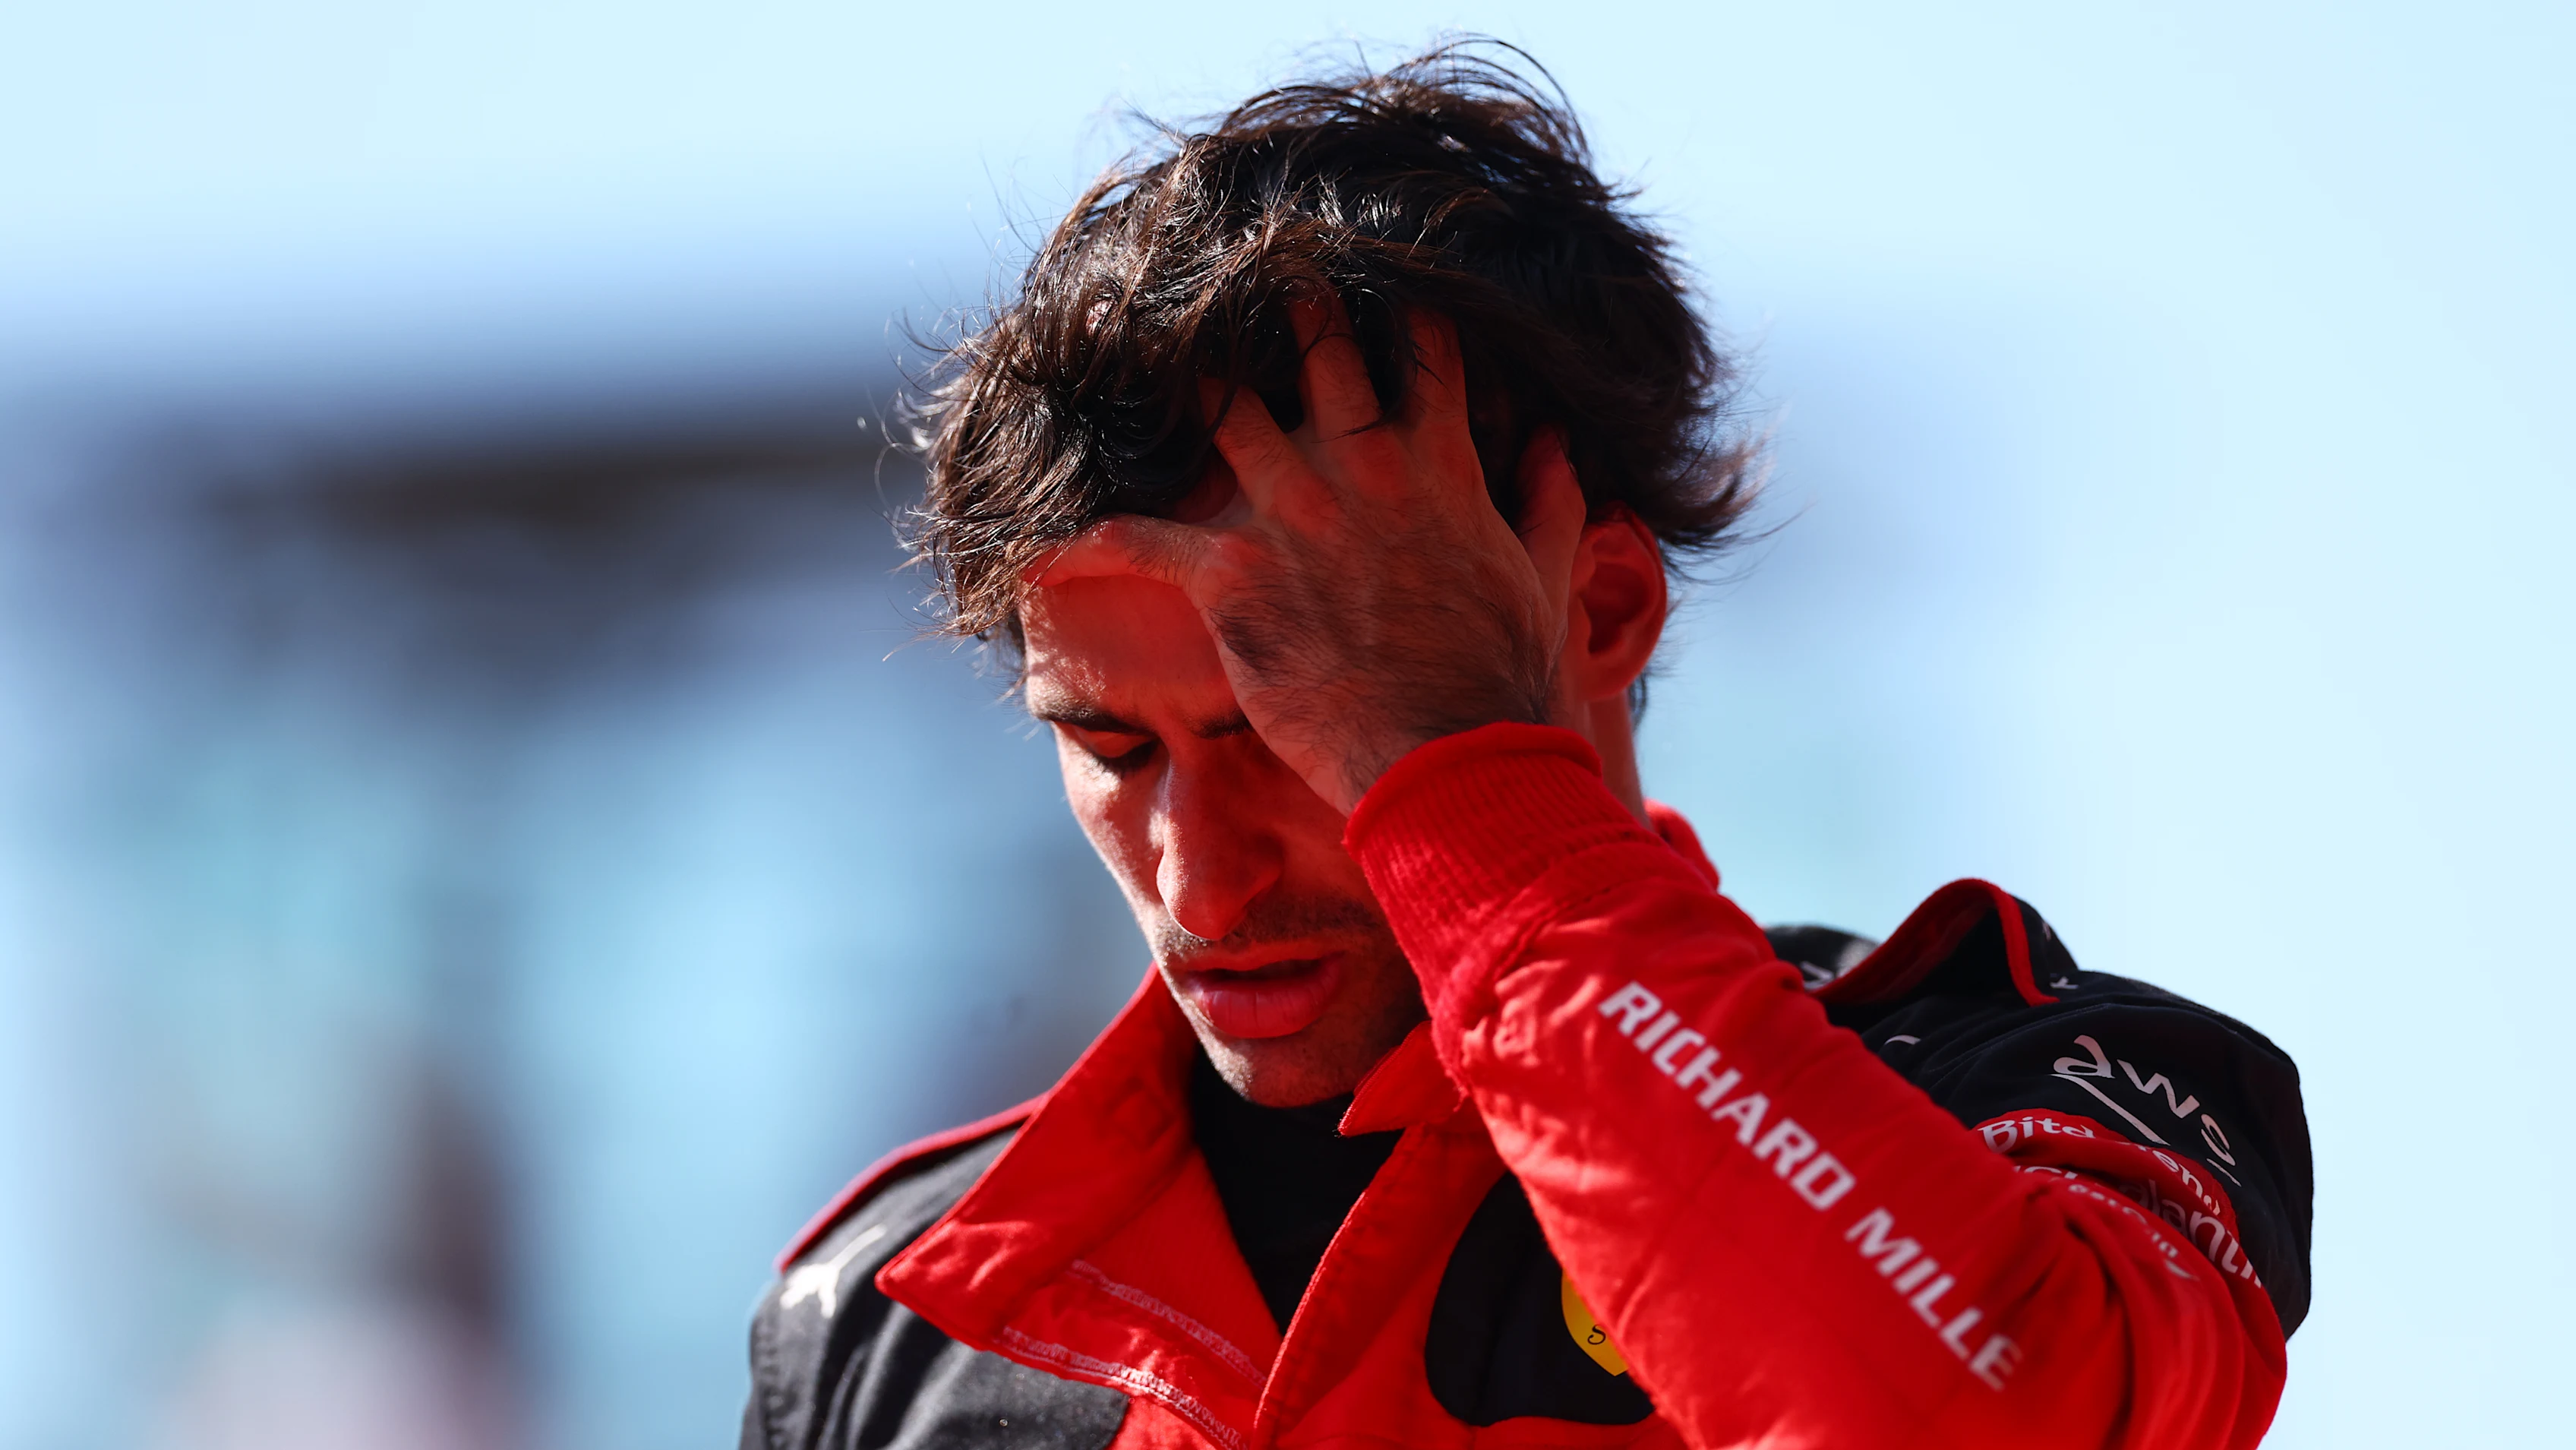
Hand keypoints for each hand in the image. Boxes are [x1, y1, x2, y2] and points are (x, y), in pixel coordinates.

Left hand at [1033, 297, 1589, 812]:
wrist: (1452, 762)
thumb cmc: (1501, 679)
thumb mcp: (1544, 579)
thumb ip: (1552, 501)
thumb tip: (1558, 441)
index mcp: (1440, 463)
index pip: (1421, 346)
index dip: (1390, 297)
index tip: (1361, 267)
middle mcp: (1361, 468)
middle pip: (1315, 346)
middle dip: (1280, 301)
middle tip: (1243, 265)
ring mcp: (1292, 514)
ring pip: (1221, 409)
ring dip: (1183, 381)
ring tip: (1138, 341)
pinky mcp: (1232, 576)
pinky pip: (1138, 540)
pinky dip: (1083, 544)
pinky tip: (1038, 549)